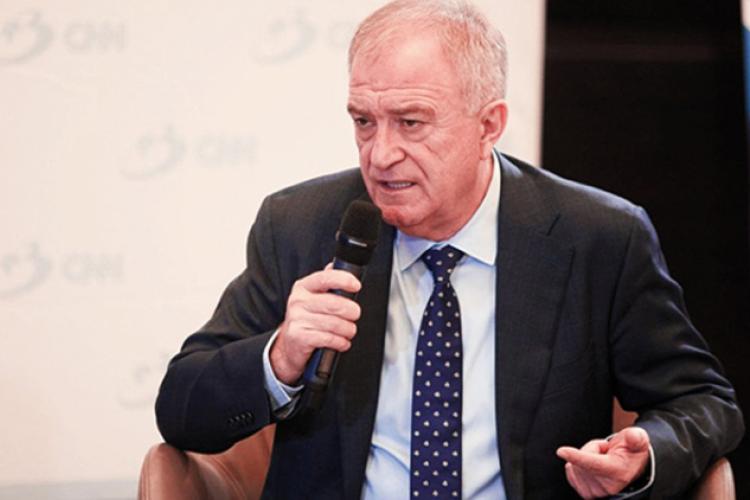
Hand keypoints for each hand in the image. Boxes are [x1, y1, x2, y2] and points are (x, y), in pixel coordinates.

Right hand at [270, 264, 360, 384]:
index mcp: (303, 287)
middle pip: (335, 304)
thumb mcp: (313, 297)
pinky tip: (341, 342)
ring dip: (348, 330)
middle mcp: (298, 301)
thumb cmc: (307, 318)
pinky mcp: (299, 337)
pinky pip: (329, 338)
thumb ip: (327, 282)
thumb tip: (338, 265)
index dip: (344, 280)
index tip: (356, 286)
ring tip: (348, 331)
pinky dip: (341, 342)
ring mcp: (297, 319)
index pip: (325, 278)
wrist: (290, 345)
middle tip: (354, 315)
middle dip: (352, 312)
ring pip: (335, 323)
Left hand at [556, 426, 649, 498]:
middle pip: (582, 459)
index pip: (593, 463)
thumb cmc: (632, 451)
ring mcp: (596, 492)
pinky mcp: (586, 493)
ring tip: (602, 458)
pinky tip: (592, 467)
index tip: (561, 451)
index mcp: (618, 472)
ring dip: (586, 457)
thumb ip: (636, 437)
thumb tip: (633, 436)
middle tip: (607, 451)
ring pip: (575, 465)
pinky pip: (570, 472)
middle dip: (592, 449)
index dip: (577, 456)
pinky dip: (578, 465)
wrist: (632, 467)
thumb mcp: (638, 439)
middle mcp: (607, 487)